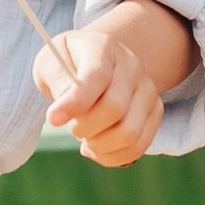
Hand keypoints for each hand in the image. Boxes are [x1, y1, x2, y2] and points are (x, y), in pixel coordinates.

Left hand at [36, 27, 163, 166]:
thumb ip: (56, 81)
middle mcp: (132, 66)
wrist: (97, 60)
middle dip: (84, 127)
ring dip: (99, 145)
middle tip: (71, 125)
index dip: (75, 102)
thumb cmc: (68, 63)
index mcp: (103, 48)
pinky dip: (111, 156)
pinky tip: (94, 147)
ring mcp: (147, 90)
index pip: (96, 77)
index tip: (52, 119)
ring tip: (83, 137)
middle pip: (115, 108)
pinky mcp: (154, 112)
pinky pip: (138, 146)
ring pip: (130, 133)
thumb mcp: (50, 63)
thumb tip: (65, 110)